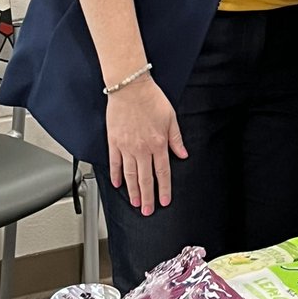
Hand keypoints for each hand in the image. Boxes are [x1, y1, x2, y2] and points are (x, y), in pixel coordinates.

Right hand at [106, 76, 187, 214]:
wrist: (130, 87)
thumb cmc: (151, 99)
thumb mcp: (171, 117)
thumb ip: (176, 139)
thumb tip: (183, 154)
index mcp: (158, 143)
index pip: (163, 172)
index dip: (164, 189)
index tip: (164, 201)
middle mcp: (142, 148)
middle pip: (146, 178)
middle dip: (148, 197)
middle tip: (148, 210)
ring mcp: (126, 147)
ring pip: (130, 175)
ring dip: (133, 191)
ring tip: (135, 202)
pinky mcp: (114, 142)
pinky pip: (115, 163)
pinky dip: (117, 175)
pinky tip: (118, 184)